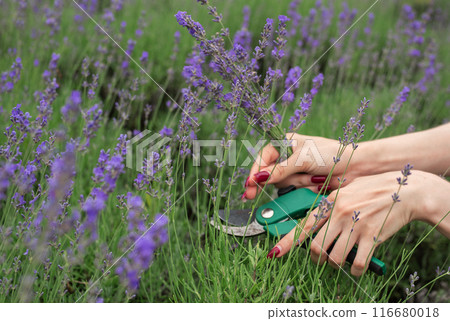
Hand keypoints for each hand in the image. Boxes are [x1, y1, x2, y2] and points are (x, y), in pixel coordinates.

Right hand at [243, 124, 449, 200]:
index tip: (249, 184)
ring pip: (282, 185)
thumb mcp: (303, 159)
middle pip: (269, 174)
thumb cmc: (332, 154)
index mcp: (286, 143)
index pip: (263, 158)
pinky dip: (303, 190)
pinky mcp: (305, 185)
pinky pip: (294, 192)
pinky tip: (315, 184)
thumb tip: (258, 178)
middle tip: (249, 196)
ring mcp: (297, 172)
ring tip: (312, 179)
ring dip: (294, 185)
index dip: (255, 171)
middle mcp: (289, 157)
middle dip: (268, 182)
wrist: (358, 167)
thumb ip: (279, 170)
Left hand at [266, 170, 449, 275]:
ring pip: (333, 257)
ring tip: (340, 260)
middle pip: (316, 247)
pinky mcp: (372, 237)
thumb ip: (332, 204)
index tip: (275, 253)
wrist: (406, 191)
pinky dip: (355, 270)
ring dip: (334, 264)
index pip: (305, 224)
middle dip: (316, 257)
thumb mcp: (348, 189)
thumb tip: (318, 219)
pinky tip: (358, 266)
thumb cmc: (375, 190)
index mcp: (331, 202)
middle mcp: (340, 214)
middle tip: (322, 258)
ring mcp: (355, 226)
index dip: (288, 242)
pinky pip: (357, 263)